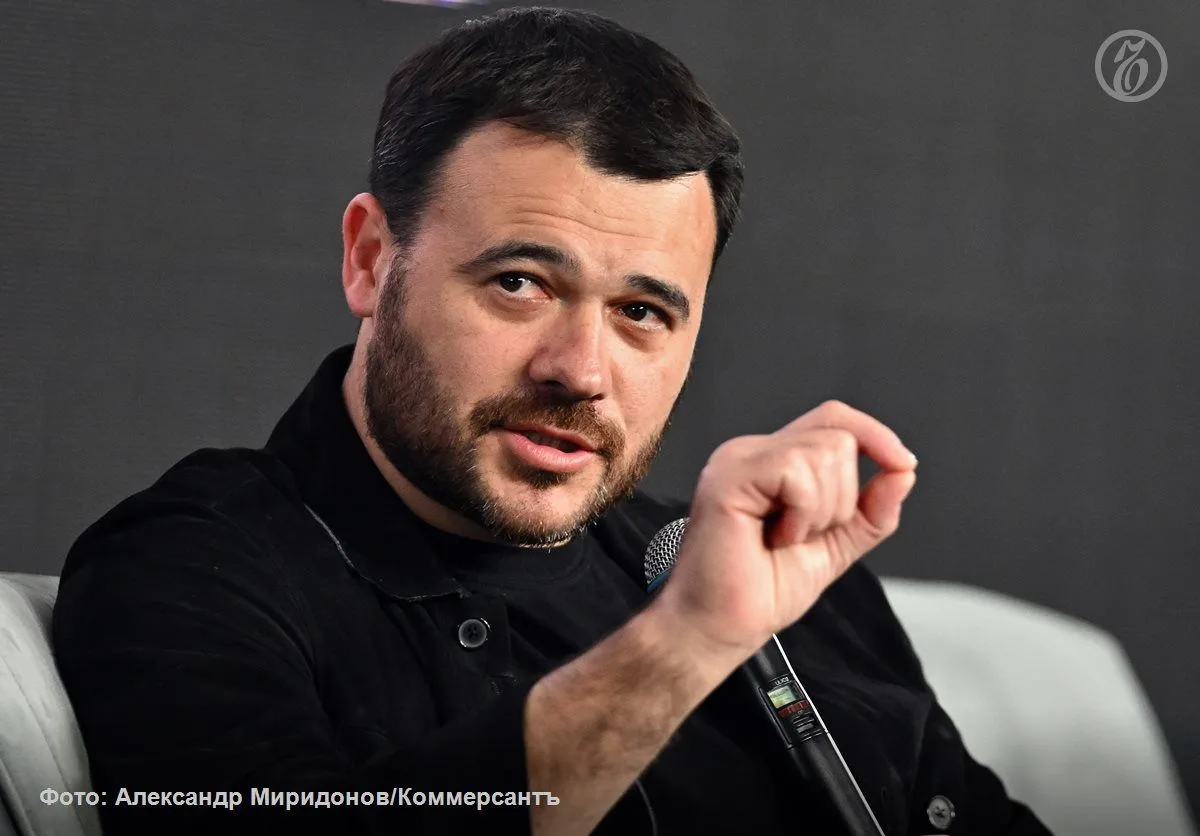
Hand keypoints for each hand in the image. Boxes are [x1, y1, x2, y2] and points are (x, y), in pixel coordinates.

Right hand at [654, 400, 917, 663]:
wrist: (719, 628)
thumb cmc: (759, 593)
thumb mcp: (835, 547)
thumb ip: (871, 511)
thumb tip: (904, 473)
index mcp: (773, 461)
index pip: (835, 420)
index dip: (876, 436)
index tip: (902, 467)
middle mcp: (753, 452)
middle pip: (838, 435)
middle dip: (843, 498)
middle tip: (803, 535)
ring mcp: (738, 460)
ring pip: (824, 452)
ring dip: (822, 511)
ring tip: (784, 538)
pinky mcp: (728, 477)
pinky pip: (796, 472)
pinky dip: (802, 513)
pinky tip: (775, 537)